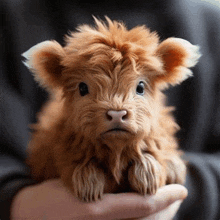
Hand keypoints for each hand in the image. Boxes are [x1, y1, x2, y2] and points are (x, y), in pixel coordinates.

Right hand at [11, 179, 186, 219]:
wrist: (31, 215)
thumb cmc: (51, 197)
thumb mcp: (76, 185)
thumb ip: (105, 192)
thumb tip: (134, 191)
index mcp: (98, 212)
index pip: (142, 206)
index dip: (164, 198)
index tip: (181, 189)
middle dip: (166, 207)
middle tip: (178, 193)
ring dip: (158, 213)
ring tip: (168, 200)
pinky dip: (142, 215)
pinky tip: (145, 206)